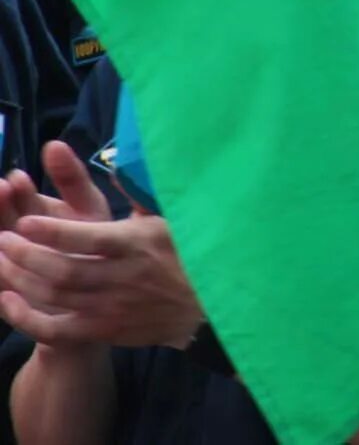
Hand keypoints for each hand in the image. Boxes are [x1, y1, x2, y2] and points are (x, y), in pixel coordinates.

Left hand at [0, 142, 203, 348]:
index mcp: (137, 244)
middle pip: (62, 270)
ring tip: (0, 260)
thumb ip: (136, 196)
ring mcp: (111, 307)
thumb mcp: (166, 219)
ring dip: (19, 279)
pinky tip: (7, 300)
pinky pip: (55, 330)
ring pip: (53, 297)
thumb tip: (117, 163)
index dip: (51, 231)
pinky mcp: (103, 330)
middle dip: (25, 254)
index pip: (87, 239)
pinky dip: (25, 317)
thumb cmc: (182, 252)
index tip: (25, 220)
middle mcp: (122, 277)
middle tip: (3, 239)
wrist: (203, 305)